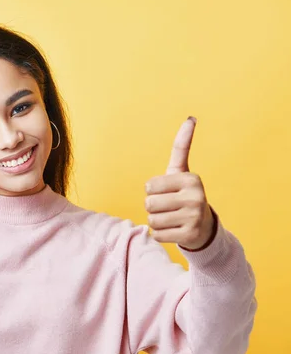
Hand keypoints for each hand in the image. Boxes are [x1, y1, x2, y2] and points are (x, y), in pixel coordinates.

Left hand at [144, 117, 214, 250]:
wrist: (204, 227)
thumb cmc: (184, 194)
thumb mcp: (181, 171)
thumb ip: (181, 146)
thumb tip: (190, 118)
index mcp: (191, 179)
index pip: (149, 186)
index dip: (152, 190)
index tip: (167, 191)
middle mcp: (196, 197)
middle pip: (149, 204)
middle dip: (153, 207)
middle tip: (169, 207)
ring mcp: (194, 217)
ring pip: (152, 220)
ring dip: (156, 221)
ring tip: (171, 218)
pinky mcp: (190, 235)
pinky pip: (157, 234)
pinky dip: (161, 234)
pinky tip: (174, 230)